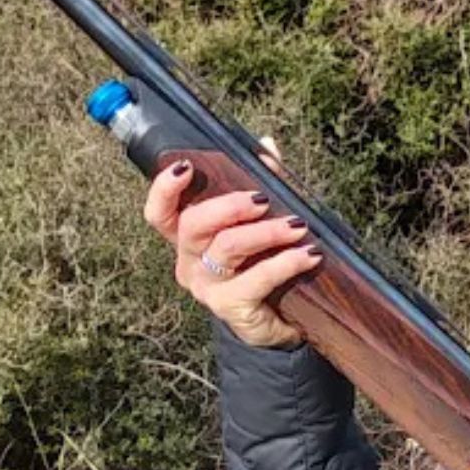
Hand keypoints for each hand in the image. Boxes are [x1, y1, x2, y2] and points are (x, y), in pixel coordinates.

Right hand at [140, 140, 318, 348]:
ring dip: (266, 232)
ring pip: (226, 248)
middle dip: (228, 206)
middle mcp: (189, 261)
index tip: (185, 166)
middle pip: (193, 224)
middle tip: (262, 200)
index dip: (164, 189)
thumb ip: (261, 183)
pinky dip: (285, 263)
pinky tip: (309, 255)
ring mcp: (207, 286)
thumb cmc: (264, 266)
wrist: (281, 323)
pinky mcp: (230, 307)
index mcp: (188, 238)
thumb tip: (266, 146)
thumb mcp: (261, 223)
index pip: (160, 213)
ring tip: (298, 226)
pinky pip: (255, 279)